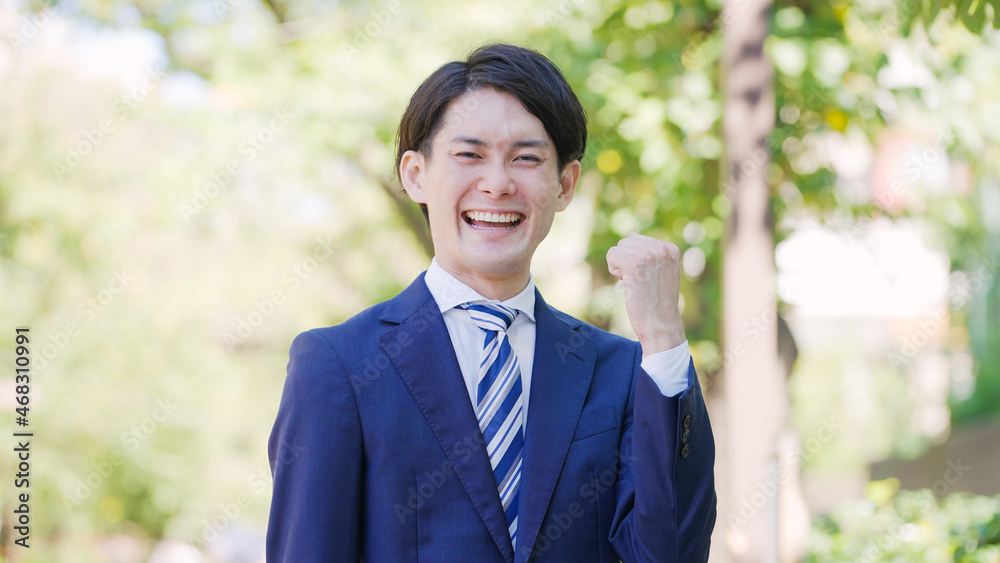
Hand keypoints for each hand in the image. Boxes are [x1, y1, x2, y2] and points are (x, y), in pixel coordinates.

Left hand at [606, 233, 685, 355]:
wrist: (661, 324)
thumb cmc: (659, 303)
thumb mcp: (663, 272)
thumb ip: (653, 255)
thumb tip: (629, 238)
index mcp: (671, 249)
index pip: (637, 239)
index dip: (634, 258)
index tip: (646, 277)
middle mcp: (661, 249)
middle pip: (626, 242)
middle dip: (626, 260)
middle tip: (640, 281)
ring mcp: (648, 255)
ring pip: (618, 248)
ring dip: (620, 266)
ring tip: (635, 283)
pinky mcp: (634, 264)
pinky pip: (612, 255)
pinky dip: (614, 270)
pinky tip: (627, 283)